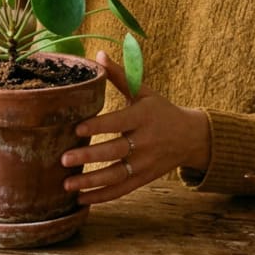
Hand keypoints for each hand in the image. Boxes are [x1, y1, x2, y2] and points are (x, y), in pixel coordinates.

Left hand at [61, 51, 210, 204]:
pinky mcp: (145, 178)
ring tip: (67, 185)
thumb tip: (98, 55)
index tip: (76, 128)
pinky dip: (102, 197)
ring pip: (117, 175)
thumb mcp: (143, 91)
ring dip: (91, 182)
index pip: (118, 122)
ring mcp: (146, 163)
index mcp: (143, 117)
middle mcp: (146, 142)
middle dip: (89, 157)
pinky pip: (122, 190)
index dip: (98, 126)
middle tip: (64, 159)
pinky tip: (81, 199)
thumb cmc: (160, 110)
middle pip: (115, 151)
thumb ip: (120, 75)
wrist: (190, 137)